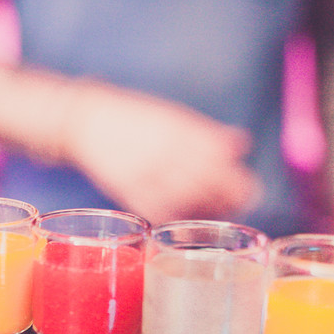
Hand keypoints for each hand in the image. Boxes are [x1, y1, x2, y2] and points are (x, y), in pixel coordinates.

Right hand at [61, 82, 260, 225]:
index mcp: (179, 130)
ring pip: (185, 201)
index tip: (248, 188)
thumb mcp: (172, 115)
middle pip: (206, 182)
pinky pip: (158, 211)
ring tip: (215, 214)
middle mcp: (164, 152)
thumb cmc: (133, 116)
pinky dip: (176, 217)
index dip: (237, 178)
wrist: (85, 121)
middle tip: (239, 206)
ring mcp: (145, 173)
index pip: (219, 159)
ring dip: (205, 211)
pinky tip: (185, 218)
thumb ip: (206, 132)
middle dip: (228, 198)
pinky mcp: (127, 190)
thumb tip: (241, 145)